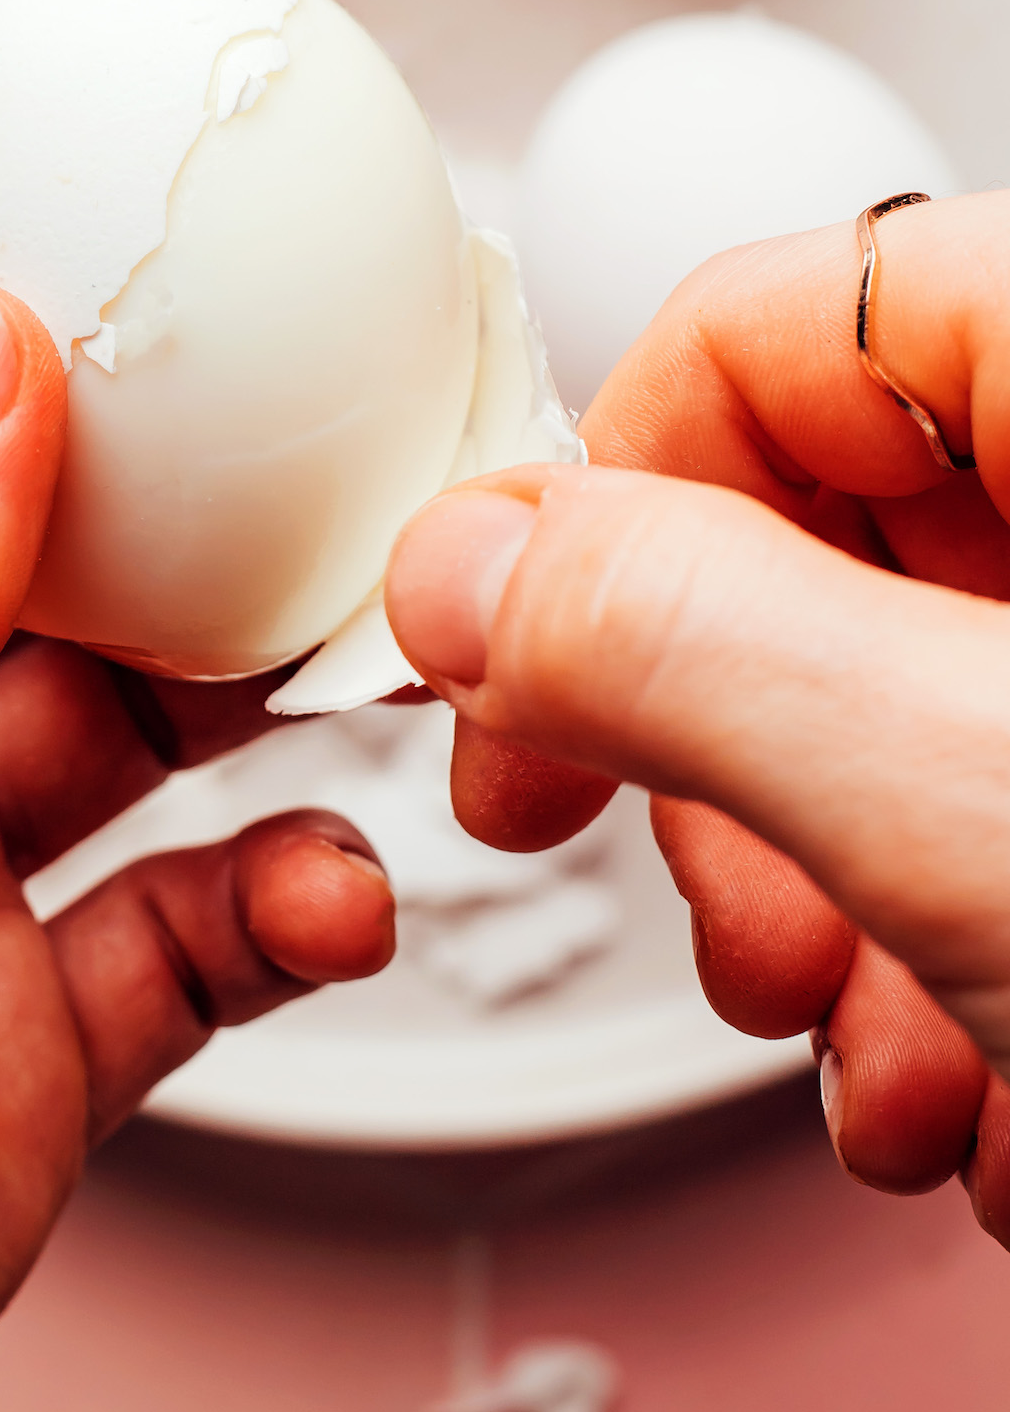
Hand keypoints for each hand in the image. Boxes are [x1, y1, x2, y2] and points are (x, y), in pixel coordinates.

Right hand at [386, 192, 1009, 1239]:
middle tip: (695, 893)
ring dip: (828, 901)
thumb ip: (670, 638)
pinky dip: (952, 948)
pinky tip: (979, 1087)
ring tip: (861, 1049)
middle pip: (810, 526)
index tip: (523, 674)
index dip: (596, 501)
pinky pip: (1005, 790)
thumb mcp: (955, 782)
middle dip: (716, 760)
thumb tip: (457, 562)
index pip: (753, 324)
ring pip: (896, 690)